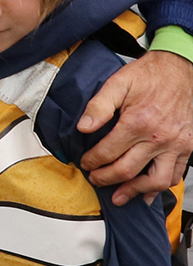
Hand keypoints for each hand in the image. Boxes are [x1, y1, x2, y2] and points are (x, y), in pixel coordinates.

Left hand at [78, 49, 192, 204]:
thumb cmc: (150, 75)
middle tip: (95, 180)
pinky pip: (176, 174)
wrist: (182, 68)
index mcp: (138, 122)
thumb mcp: (119, 82)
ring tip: (119, 197)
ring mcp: (177, 145)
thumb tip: (82, 127)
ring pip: (155, 180)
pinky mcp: (188, 147)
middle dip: (106, 179)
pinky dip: (162, 187)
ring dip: (135, 192)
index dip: (92, 161)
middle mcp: (159, 138)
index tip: (85, 163)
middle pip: (127, 170)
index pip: (108, 152)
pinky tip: (148, 192)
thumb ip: (99, 106)